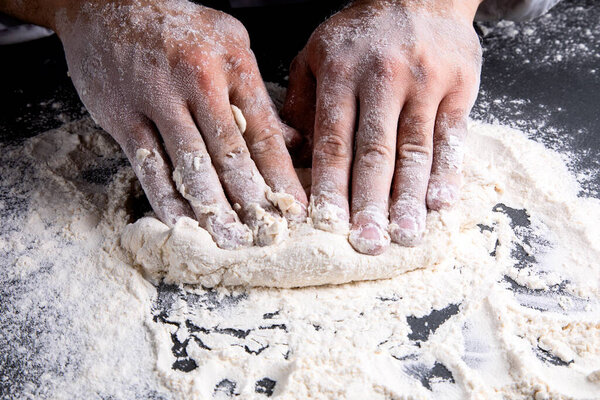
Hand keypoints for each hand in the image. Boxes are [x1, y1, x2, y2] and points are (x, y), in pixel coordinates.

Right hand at [48, 0, 306, 247]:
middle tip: (267, 234)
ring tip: (231, 238)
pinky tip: (183, 222)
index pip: (263, 130)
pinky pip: (149, 167)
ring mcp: (157, 101)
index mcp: (232, 65)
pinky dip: (166, 199)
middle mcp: (198, 83)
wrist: (106, 5)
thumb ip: (258, 95)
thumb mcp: (229, 44)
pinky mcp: (124, 118)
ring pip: (190, 164)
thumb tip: (293, 141)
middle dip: (252, 199)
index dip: (281, 174)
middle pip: (230, 153)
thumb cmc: (177, 26)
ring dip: (213, 207)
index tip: (296, 208)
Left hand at [282, 0, 482, 253]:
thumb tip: (293, 151)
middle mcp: (382, 79)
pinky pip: (451, 136)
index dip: (331, 186)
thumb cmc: (361, 33)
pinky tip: (440, 204)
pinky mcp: (458, 87)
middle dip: (370, 203)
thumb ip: (301, 100)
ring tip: (404, 236)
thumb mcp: (316, 52)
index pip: (334, 140)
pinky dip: (447, 173)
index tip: (327, 225)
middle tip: (367, 244)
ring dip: (409, 198)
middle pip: (374, 152)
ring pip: (414, 150)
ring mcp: (424, 83)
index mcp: (340, 74)